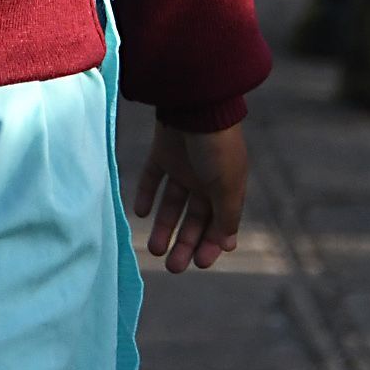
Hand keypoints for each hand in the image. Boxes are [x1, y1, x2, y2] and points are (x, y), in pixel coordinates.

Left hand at [133, 120, 247, 273]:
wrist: (196, 103)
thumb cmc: (217, 147)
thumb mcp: (227, 186)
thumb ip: (226, 216)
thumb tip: (227, 244)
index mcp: (227, 187)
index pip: (219, 223)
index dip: (211, 244)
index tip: (200, 264)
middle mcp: (206, 179)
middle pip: (195, 218)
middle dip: (186, 243)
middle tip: (172, 266)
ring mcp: (184, 165)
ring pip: (173, 203)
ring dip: (165, 226)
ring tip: (155, 249)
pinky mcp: (164, 152)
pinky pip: (154, 178)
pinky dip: (148, 196)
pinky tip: (141, 214)